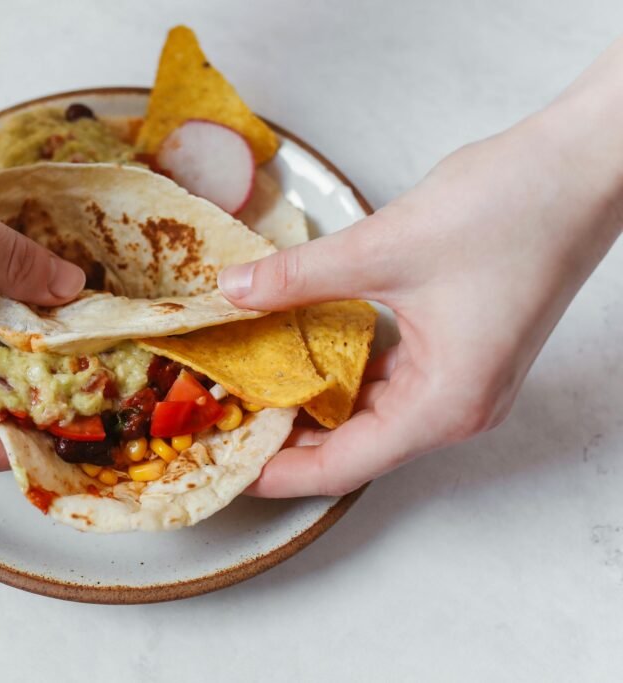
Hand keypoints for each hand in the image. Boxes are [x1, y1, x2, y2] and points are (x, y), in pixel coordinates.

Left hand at [219, 43, 621, 496]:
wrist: (581, 167)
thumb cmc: (511, 210)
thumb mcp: (383, 248)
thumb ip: (299, 277)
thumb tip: (235, 290)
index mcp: (444, 404)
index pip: (343, 466)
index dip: (278, 472)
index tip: (227, 465)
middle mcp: (457, 406)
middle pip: (354, 447)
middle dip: (287, 439)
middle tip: (225, 422)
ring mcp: (461, 380)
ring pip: (370, 415)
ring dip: (313, 405)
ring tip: (249, 392)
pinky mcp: (459, 350)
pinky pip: (388, 382)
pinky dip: (342, 376)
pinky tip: (301, 355)